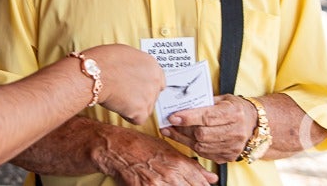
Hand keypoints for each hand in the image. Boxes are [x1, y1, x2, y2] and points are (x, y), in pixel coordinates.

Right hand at [84, 44, 165, 124]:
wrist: (95, 74)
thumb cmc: (103, 60)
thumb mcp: (126, 53)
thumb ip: (136, 64)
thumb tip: (133, 70)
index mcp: (152, 65)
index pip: (158, 80)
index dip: (145, 85)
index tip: (136, 86)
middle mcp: (155, 81)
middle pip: (152, 95)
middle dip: (139, 96)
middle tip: (123, 92)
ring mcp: (150, 97)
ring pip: (145, 108)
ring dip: (133, 106)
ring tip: (117, 97)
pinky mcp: (141, 111)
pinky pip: (137, 119)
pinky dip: (128, 116)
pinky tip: (117, 105)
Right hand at [97, 126, 217, 185]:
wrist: (114, 147)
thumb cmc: (139, 145)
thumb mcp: (167, 149)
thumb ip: (191, 166)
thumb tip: (212, 177)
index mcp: (179, 163)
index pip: (201, 184)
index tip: (201, 185)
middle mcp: (171, 175)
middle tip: (176, 181)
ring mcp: (157, 185)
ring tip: (164, 181)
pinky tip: (157, 183)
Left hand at [162, 94, 254, 162]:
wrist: (255, 124)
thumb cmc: (234, 108)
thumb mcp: (222, 99)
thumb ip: (204, 102)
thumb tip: (180, 104)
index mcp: (234, 113)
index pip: (207, 117)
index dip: (188, 118)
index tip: (172, 117)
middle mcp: (236, 131)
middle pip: (202, 134)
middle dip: (183, 129)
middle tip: (169, 123)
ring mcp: (234, 146)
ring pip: (201, 146)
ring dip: (183, 138)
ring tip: (171, 130)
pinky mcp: (229, 156)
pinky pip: (205, 154)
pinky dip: (192, 146)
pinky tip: (184, 138)